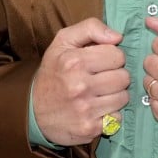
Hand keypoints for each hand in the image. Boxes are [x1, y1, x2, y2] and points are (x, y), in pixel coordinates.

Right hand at [32, 18, 129, 145]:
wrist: (33, 109)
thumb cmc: (53, 71)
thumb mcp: (64, 40)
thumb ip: (91, 28)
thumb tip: (118, 36)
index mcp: (75, 61)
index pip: (117, 55)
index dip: (112, 56)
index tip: (102, 61)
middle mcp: (80, 86)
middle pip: (123, 77)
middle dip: (117, 75)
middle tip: (103, 77)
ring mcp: (85, 110)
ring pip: (123, 97)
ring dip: (116, 94)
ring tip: (101, 92)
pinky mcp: (89, 129)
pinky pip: (118, 118)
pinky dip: (111, 113)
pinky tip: (99, 108)